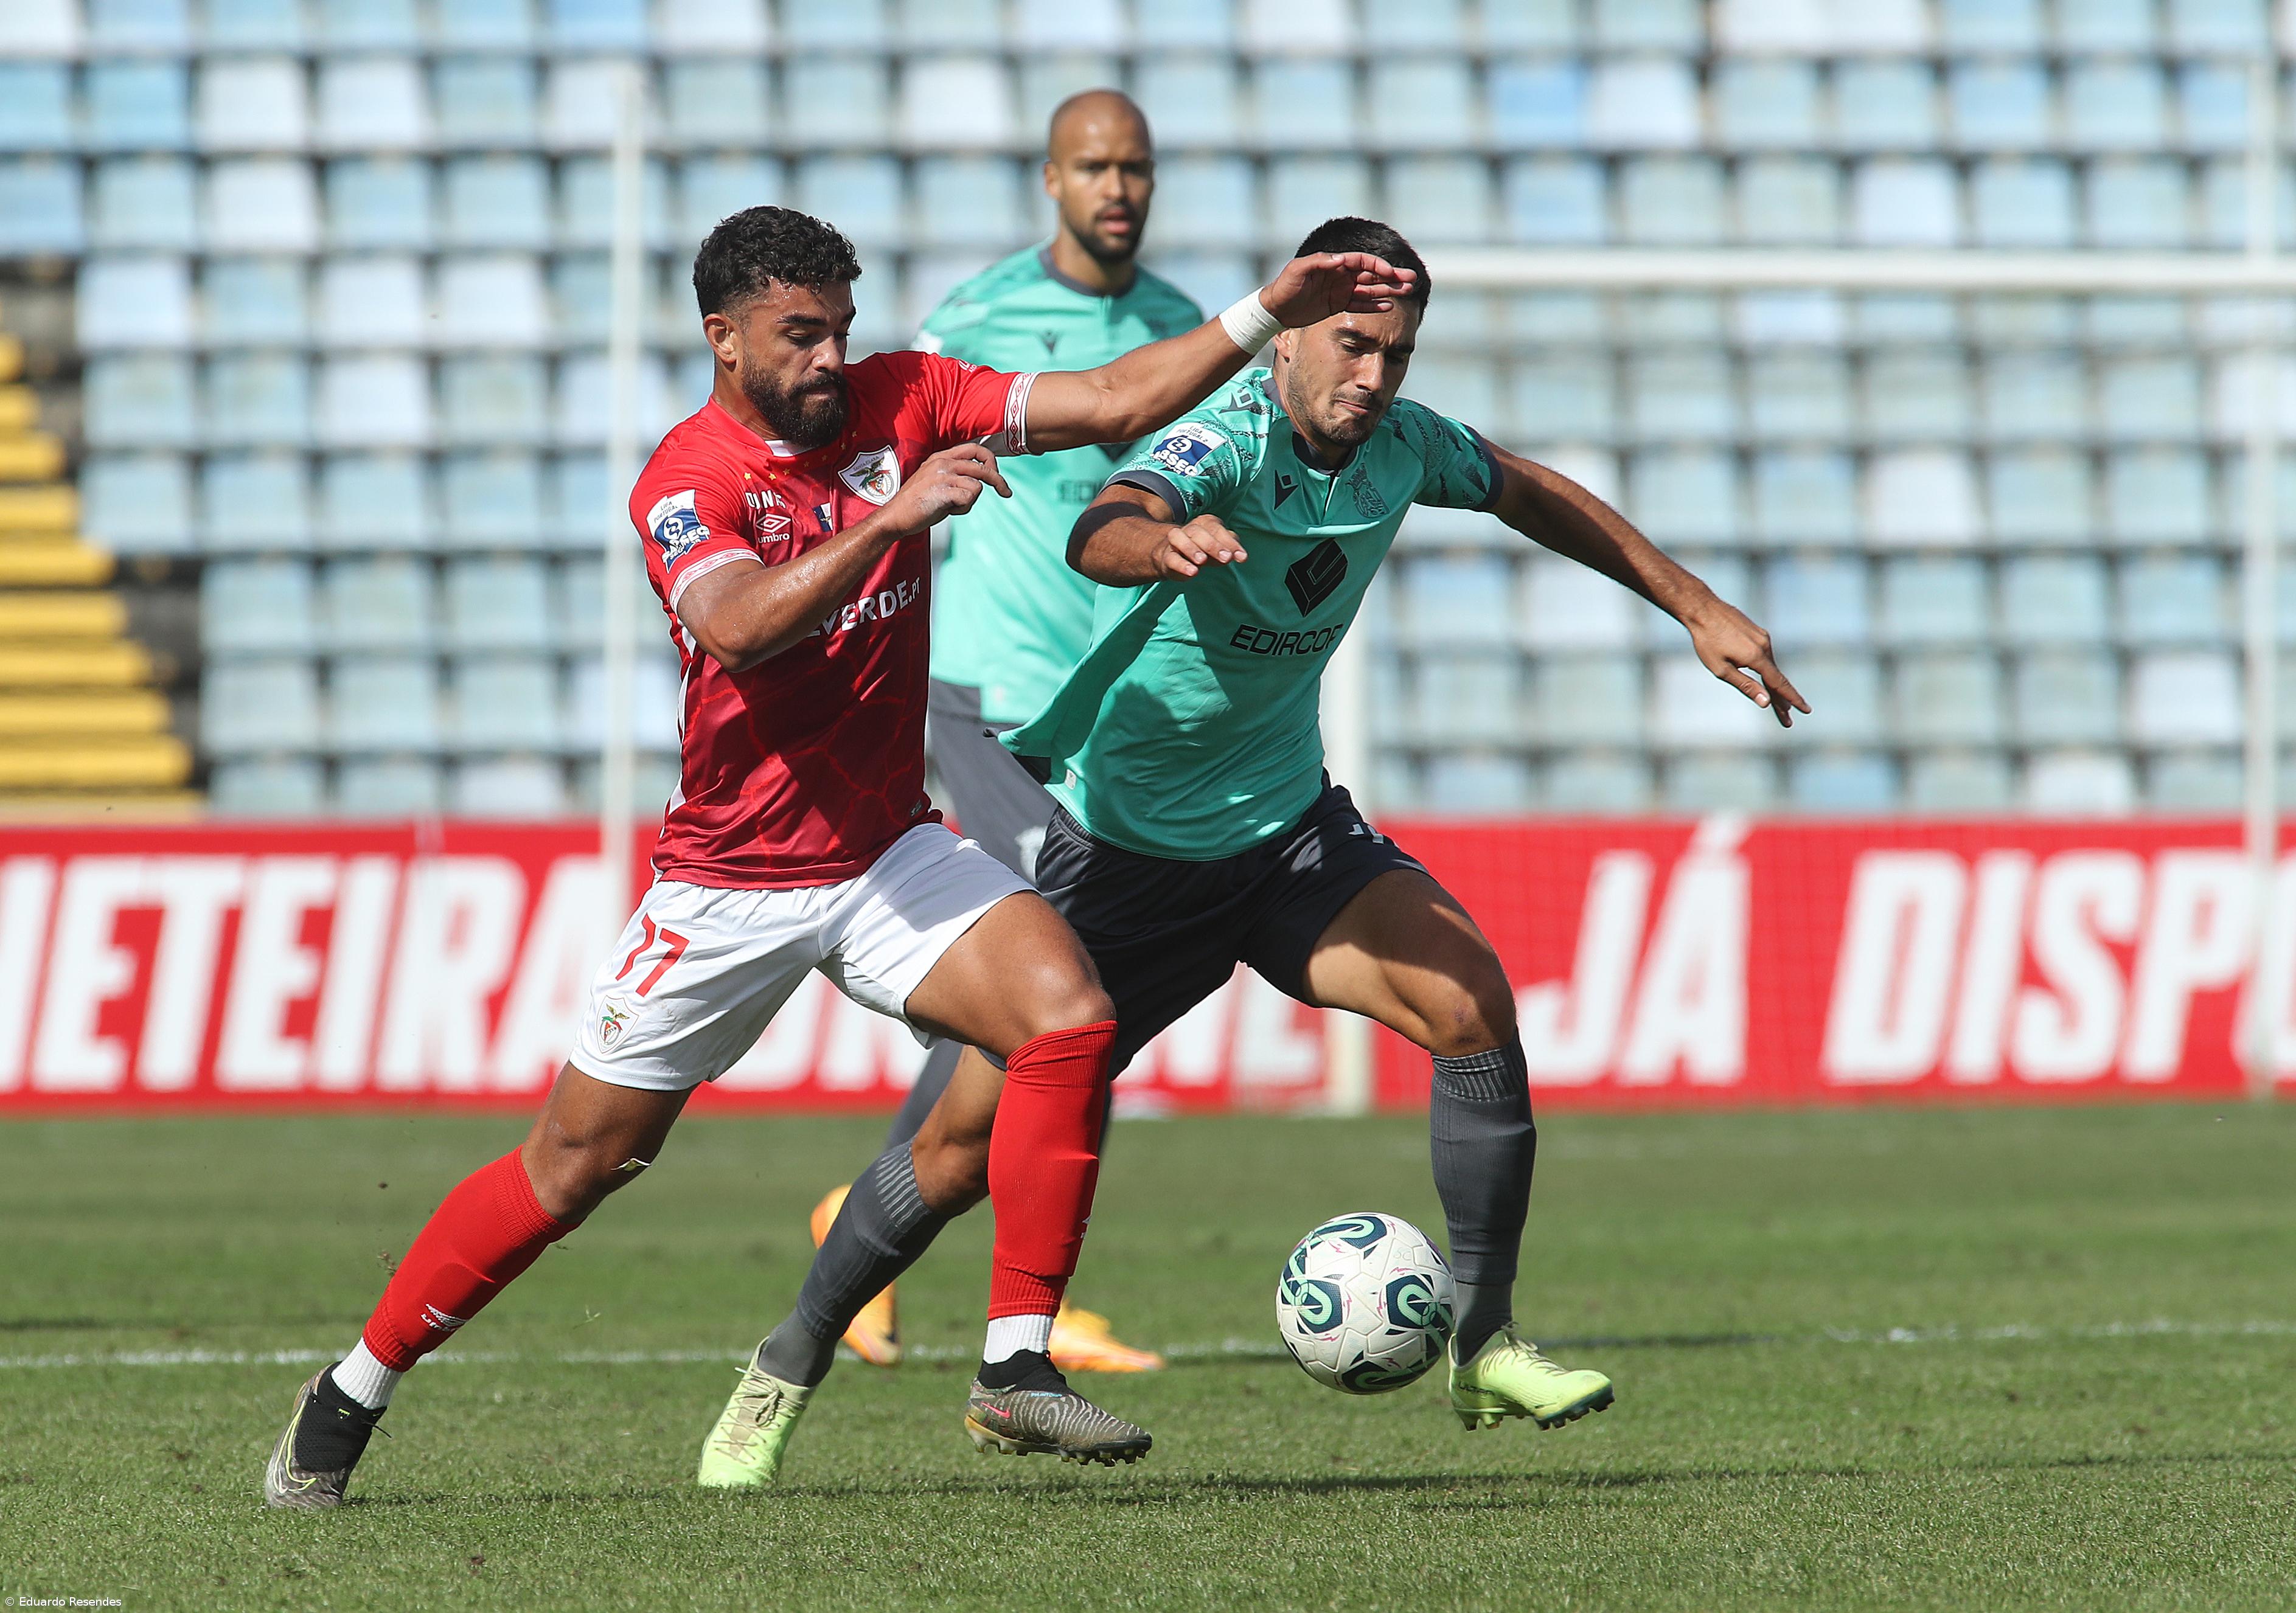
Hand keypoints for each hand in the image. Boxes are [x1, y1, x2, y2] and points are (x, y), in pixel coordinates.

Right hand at [882, 443, 1010, 530]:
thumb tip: (980, 480)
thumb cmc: (918, 503)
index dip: (991, 461)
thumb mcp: (937, 481)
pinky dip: (962, 509)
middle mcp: (943, 462)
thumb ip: (956, 475)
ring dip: (969, 502)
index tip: (997, 475)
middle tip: (1006, 493)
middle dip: (999, 481)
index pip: (975, 449)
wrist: (895, 516)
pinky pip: (969, 499)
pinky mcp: (942, 490)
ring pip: (977, 486)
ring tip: (951, 506)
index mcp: (941, 457)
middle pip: (983, 467)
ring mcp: (942, 475)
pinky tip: (946, 510)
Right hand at [1148, 514, 1247, 579]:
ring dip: (1192, 549)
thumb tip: (1241, 556)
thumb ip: (1229, 549)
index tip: (1241, 557)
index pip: (1216, 528)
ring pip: (1180, 538)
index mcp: (1204, 524)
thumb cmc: (1202, 550)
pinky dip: (1181, 565)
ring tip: (1203, 561)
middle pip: (1198, 532)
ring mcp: (1175, 542)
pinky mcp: (1166, 557)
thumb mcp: (1218, 548)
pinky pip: (1171, 558)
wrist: (1172, 558)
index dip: (1229, 542)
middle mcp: (1189, 530)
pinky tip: (1192, 572)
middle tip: (1226, 558)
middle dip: (1213, 545)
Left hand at [1258, 251, 1419, 328]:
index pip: (1362, 262)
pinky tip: (1389, 305)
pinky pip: (1361, 304)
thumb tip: (1341, 260)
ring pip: (1371, 288)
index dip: (1378, 266)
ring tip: (1407, 291)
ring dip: (1389, 290)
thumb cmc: (1285, 285)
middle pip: (1372, 274)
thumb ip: (1319, 262)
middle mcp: (1341, 275)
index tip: (1391, 273)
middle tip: (1412, 280)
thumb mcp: (1298, 270)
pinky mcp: (1339, 304)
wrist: (1276, 308)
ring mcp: (1342, 290)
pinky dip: (1374, 304)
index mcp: (1334, 264)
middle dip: (1392, 276)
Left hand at [1685, 598, 1809, 728]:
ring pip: (1771, 666)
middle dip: (1782, 701)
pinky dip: (1768, 670)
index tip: (1806, 710)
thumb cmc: (1707, 641)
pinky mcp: (1758, 632)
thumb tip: (1766, 703)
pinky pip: (1766, 656)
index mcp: (1757, 657)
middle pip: (1777, 678)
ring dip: (1774, 685)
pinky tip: (1765, 677)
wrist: (1702, 609)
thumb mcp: (1722, 669)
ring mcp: (1762, 637)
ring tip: (1779, 705)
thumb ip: (1746, 686)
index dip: (1792, 700)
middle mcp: (1764, 646)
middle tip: (1788, 720)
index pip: (1779, 684)